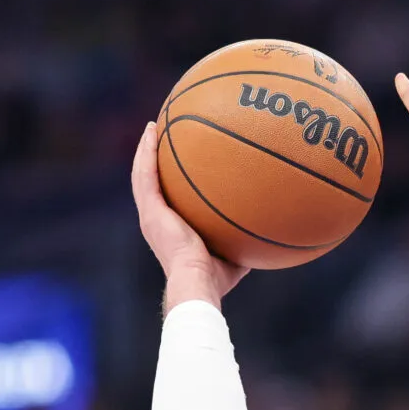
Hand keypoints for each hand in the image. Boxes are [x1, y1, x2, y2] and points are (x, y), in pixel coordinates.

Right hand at [129, 121, 244, 308]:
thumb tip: (266, 228)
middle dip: (152, 159)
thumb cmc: (217, 278)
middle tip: (159, 137)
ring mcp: (150, 215)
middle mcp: (155, 221)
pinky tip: (153, 132)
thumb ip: (244, 238)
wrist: (198, 282)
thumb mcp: (235, 254)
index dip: (166, 181)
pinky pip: (145, 174)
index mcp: (168, 230)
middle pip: (149, 182)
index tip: (174, 163)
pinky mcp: (150, 210)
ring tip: (153, 127)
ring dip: (145, 149)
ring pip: (142, 174)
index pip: (164, 200)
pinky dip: (146, 152)